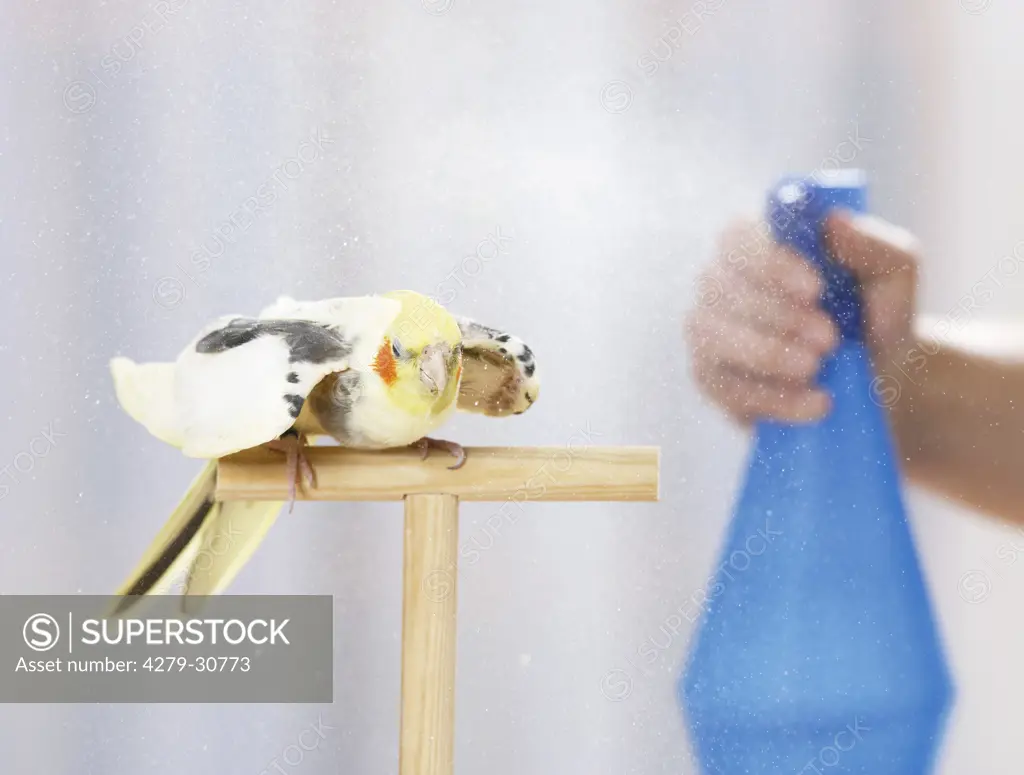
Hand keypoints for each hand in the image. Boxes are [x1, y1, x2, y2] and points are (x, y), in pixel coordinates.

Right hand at [686, 211, 919, 423]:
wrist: (876, 380)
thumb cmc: (877, 314)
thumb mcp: (892, 274)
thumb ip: (871, 245)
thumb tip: (834, 222)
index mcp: (757, 242)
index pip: (737, 237)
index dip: (770, 262)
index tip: (815, 289)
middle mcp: (720, 282)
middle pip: (720, 288)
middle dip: (777, 317)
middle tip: (829, 340)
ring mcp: (708, 332)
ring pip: (714, 339)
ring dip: (768, 355)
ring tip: (818, 368)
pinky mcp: (711, 379)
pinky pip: (725, 388)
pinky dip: (773, 399)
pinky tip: (815, 402)